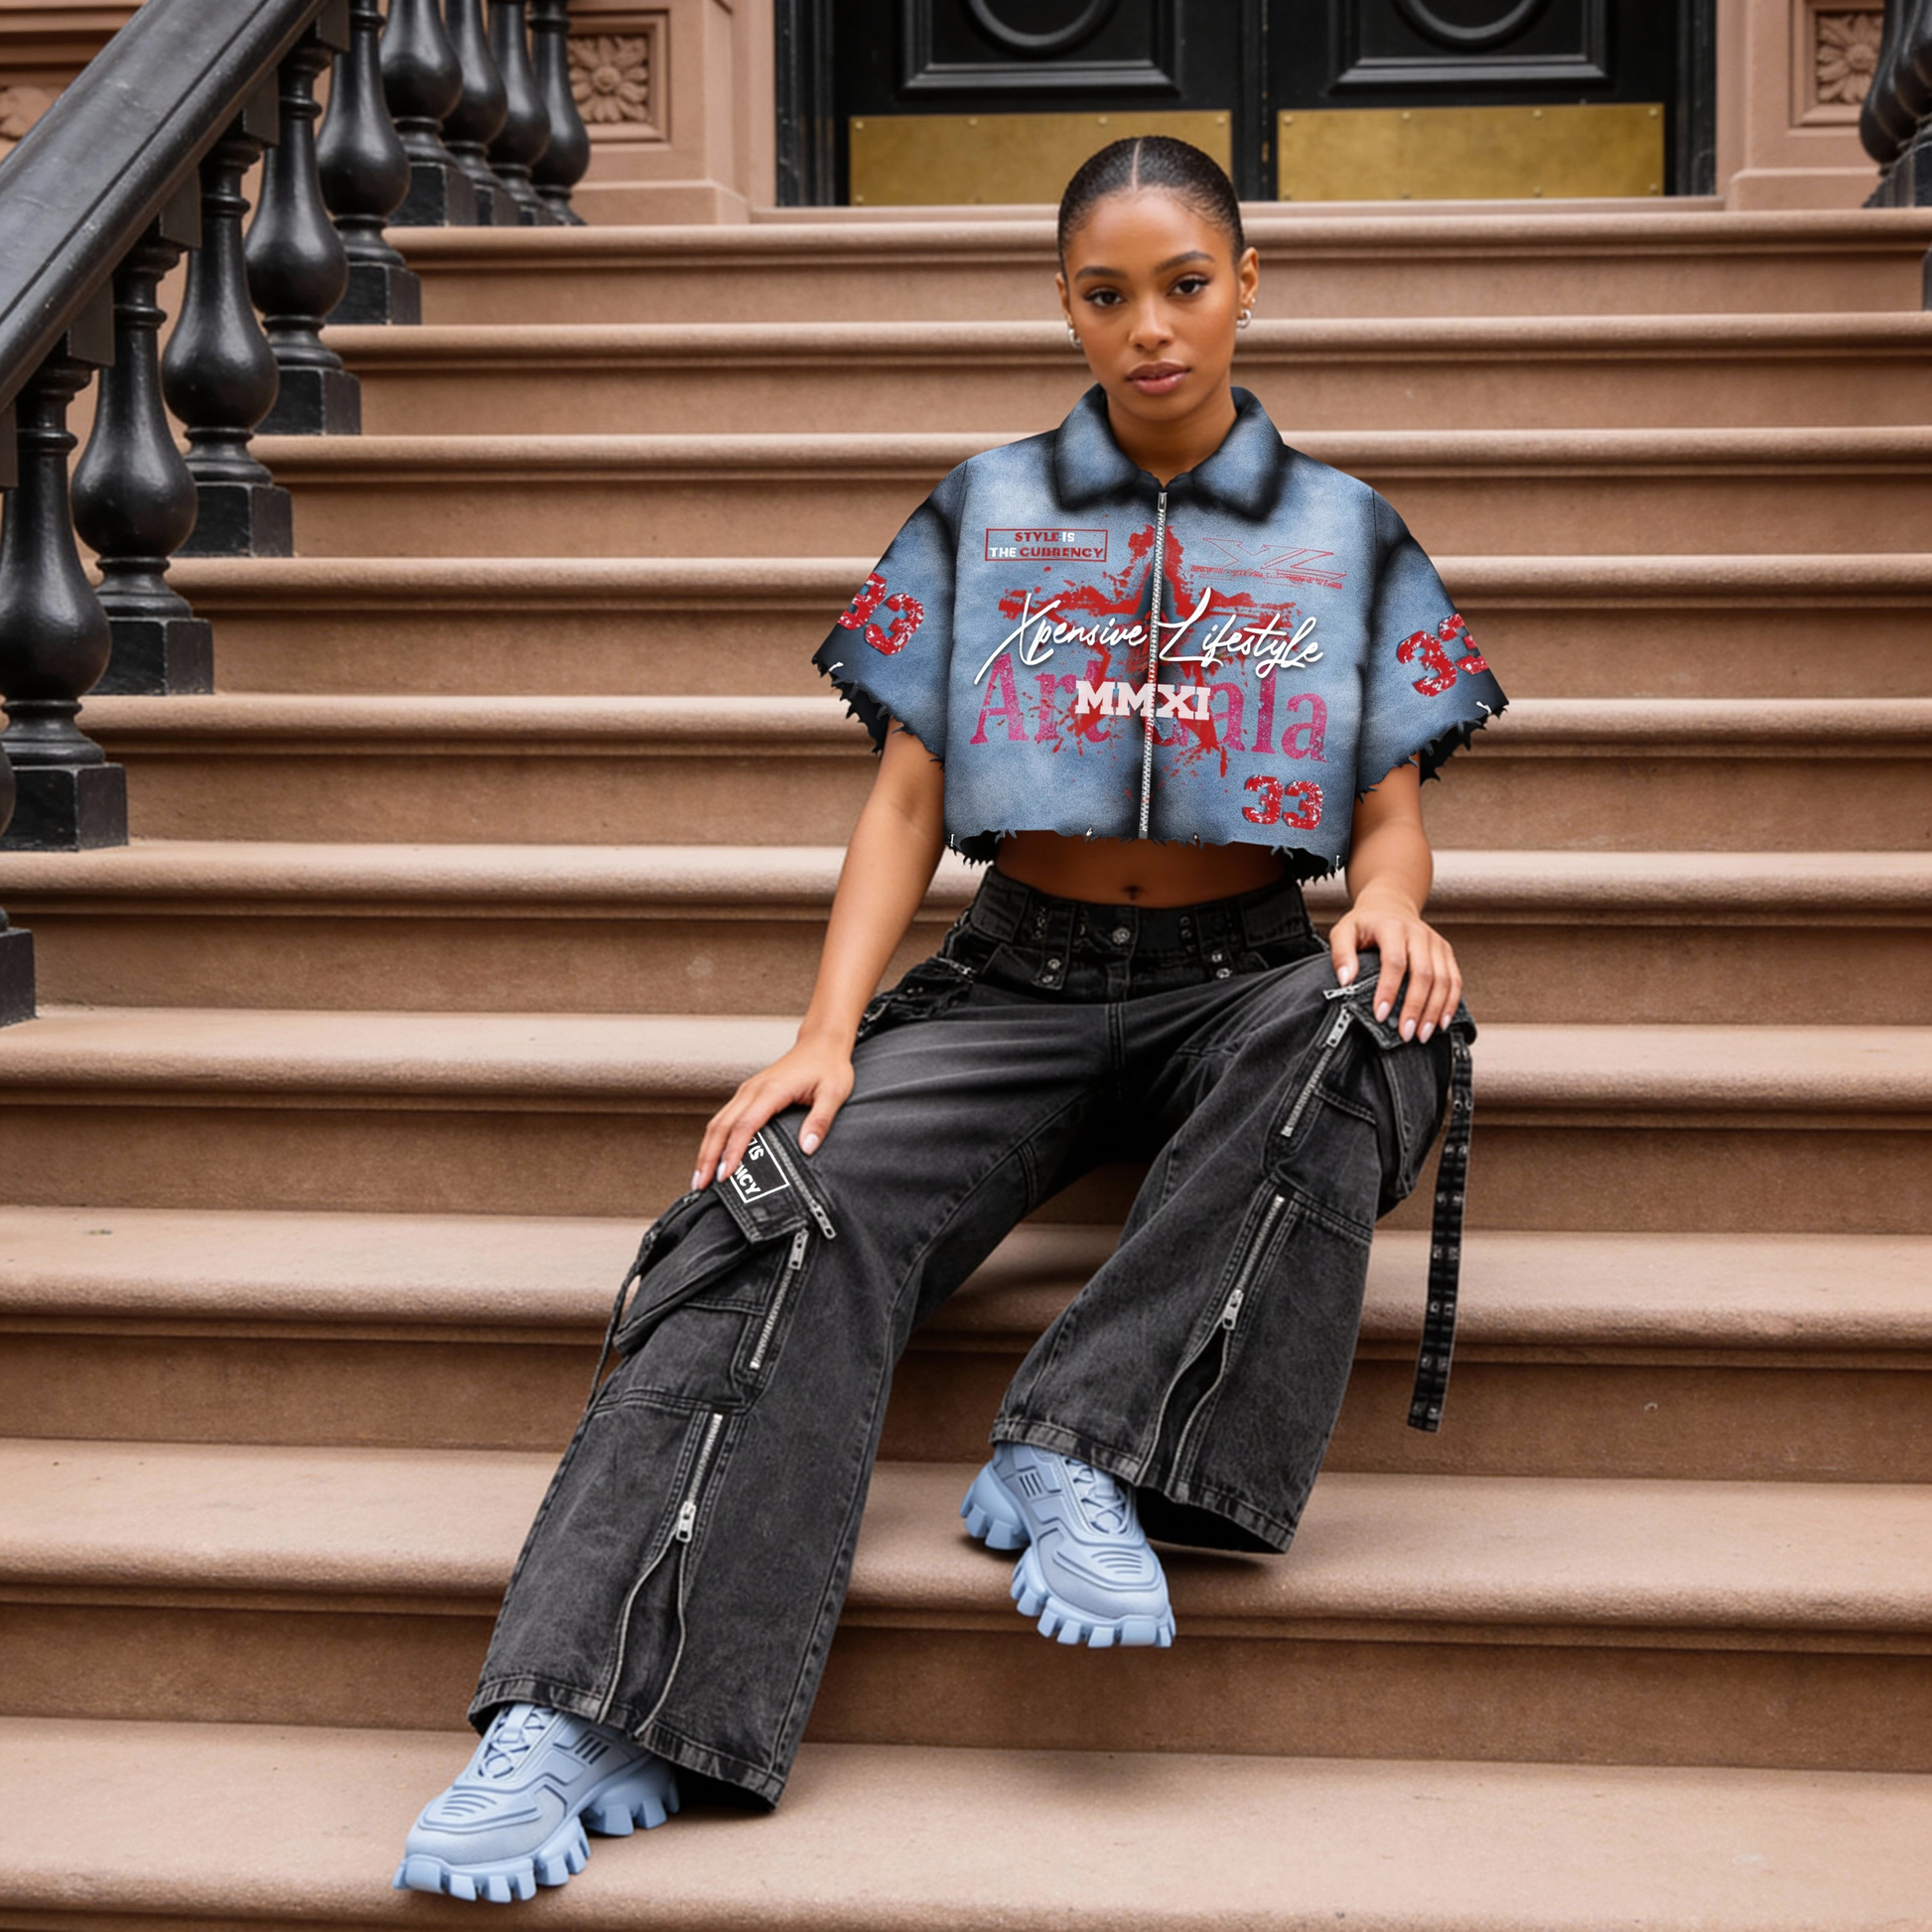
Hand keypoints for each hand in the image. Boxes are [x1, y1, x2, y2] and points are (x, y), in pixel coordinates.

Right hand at [692, 1034, 855, 1190]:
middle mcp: (753, 1090)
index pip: (744, 1126)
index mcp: (771, 1090)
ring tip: (700, 1177)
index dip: (732, 1152)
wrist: (821, 1043)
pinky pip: (724, 1118)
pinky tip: (713, 1156)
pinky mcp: (748, 1094)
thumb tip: (807, 1148)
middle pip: (721, 1126)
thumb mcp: (834, 1093)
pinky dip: (714, 1139)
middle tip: (701, 1184)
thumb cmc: (827, 1066)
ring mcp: (747, 1091)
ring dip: (706, 1150)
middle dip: (708, 1157)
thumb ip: (820, 1121)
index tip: (725, 1175)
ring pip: (717, 1122)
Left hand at [1328, 892, 1461, 1043]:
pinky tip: (1442, 1022)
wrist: (1391, 905)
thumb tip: (1346, 981)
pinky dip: (1450, 1003)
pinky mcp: (1446, 952)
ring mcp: (1436, 943)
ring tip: (1423, 1034)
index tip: (1380, 1015)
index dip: (1388, 990)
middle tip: (1406, 1033)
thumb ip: (1341, 954)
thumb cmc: (1366, 923)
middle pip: (1424, 974)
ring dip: (1435, 1010)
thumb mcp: (1344, 932)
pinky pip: (1455, 980)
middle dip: (1415, 1007)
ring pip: (1443, 980)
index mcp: (1393, 928)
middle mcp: (1419, 934)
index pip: (1394, 962)